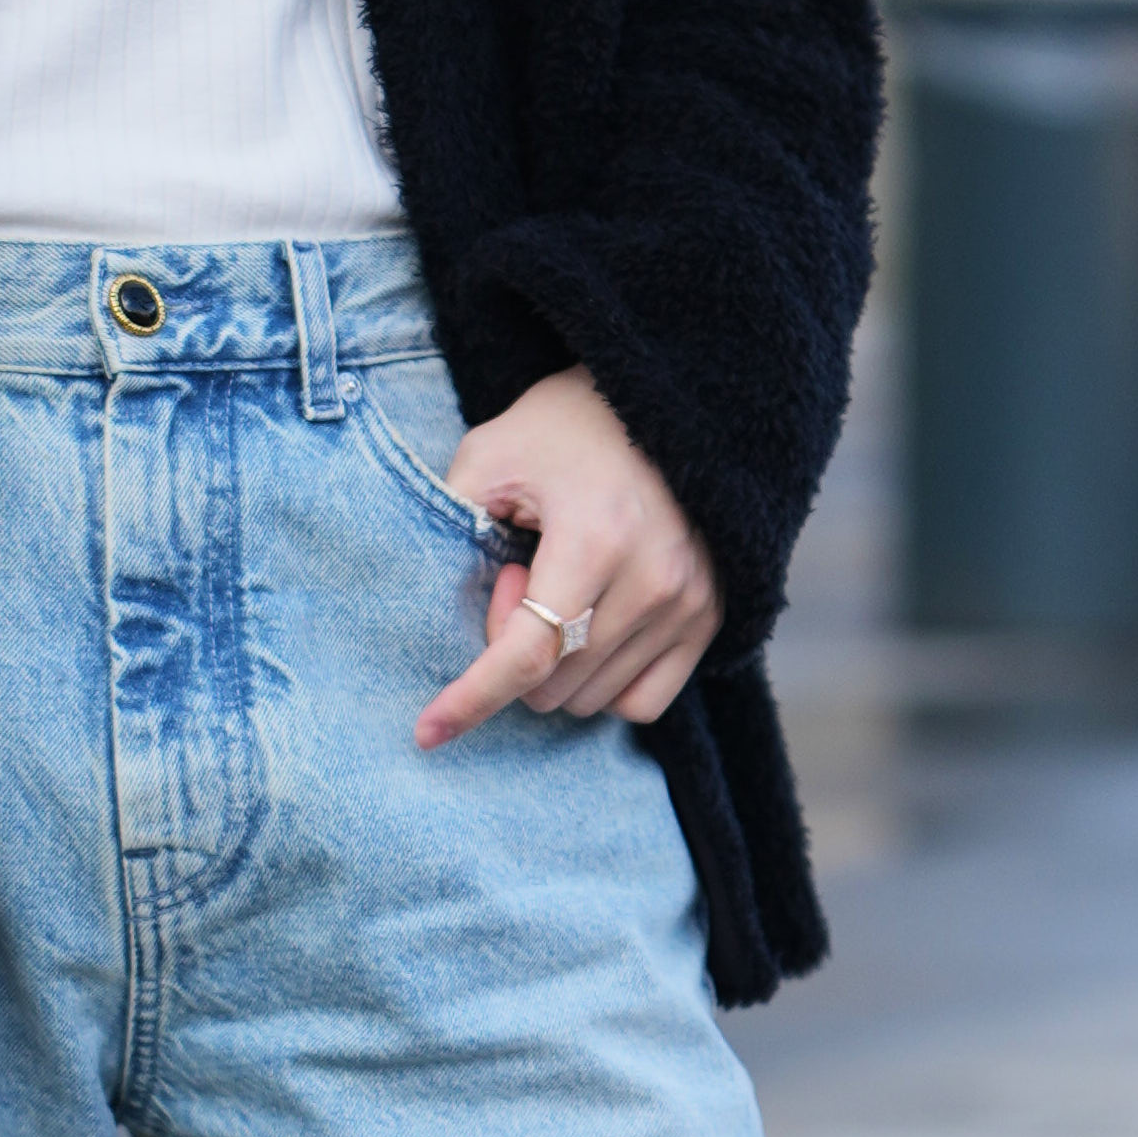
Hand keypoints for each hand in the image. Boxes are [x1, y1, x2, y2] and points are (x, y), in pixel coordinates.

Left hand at [415, 366, 722, 747]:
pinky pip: (643, 702)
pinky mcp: (711, 617)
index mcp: (597, 539)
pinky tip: (591, 627)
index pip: (527, 652)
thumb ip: (454, 528)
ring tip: (562, 585)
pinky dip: (602, 685)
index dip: (471, 698)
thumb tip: (440, 616)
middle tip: (518, 575)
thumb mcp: (489, 455)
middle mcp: (654, 581)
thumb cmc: (563, 427)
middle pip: (552, 685)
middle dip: (513, 647)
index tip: (426, 733)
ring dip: (556, 665)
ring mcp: (690, 604)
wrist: (662, 403)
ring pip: (591, 701)